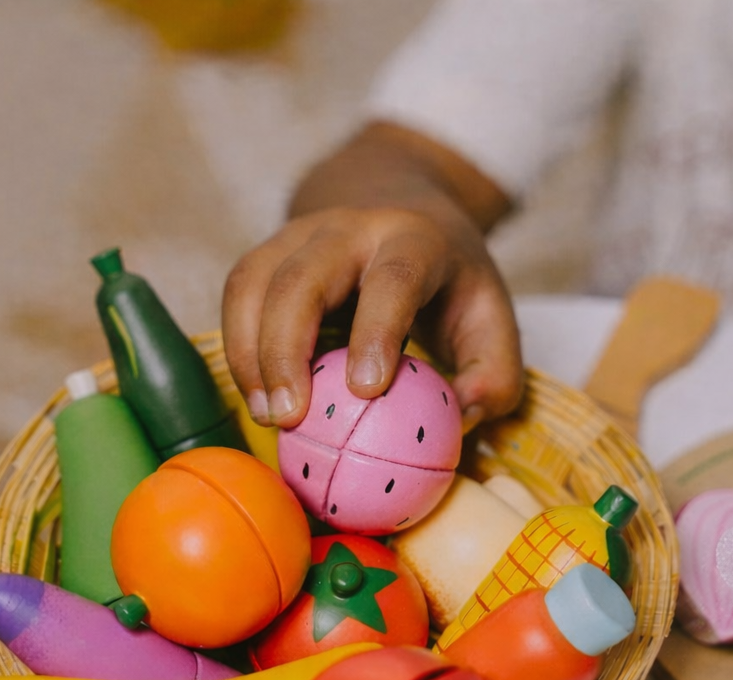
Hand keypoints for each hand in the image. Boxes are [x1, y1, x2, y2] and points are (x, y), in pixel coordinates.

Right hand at [221, 123, 523, 430]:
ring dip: (250, 353)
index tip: (365, 390)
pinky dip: (238, 348)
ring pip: (256, 282)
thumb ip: (494, 372)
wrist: (400, 207)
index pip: (393, 279)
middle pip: (303, 278)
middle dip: (288, 350)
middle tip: (290, 418)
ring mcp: (299, 235)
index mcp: (415, 240)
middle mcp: (350, 228)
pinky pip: (238, 294)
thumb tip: (462, 417)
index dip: (377, 331)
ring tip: (266, 415)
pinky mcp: (268, 252)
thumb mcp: (491, 317)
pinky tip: (255, 395)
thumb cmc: (447, 282)